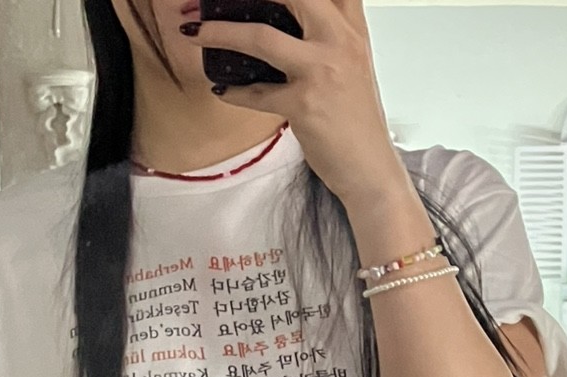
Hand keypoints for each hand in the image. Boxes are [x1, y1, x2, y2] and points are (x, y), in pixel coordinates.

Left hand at [182, 0, 407, 204]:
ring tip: (196, 32)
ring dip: (219, 32)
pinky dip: (233, 92)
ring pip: (260, 38)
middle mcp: (339, 42)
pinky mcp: (304, 105)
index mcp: (351, 29)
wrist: (370, 169)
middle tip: (214, 0)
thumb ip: (328, 38)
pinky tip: (222, 90)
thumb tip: (289, 22)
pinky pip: (255, 94)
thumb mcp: (351, 66)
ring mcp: (321, 72)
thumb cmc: (357, 122)